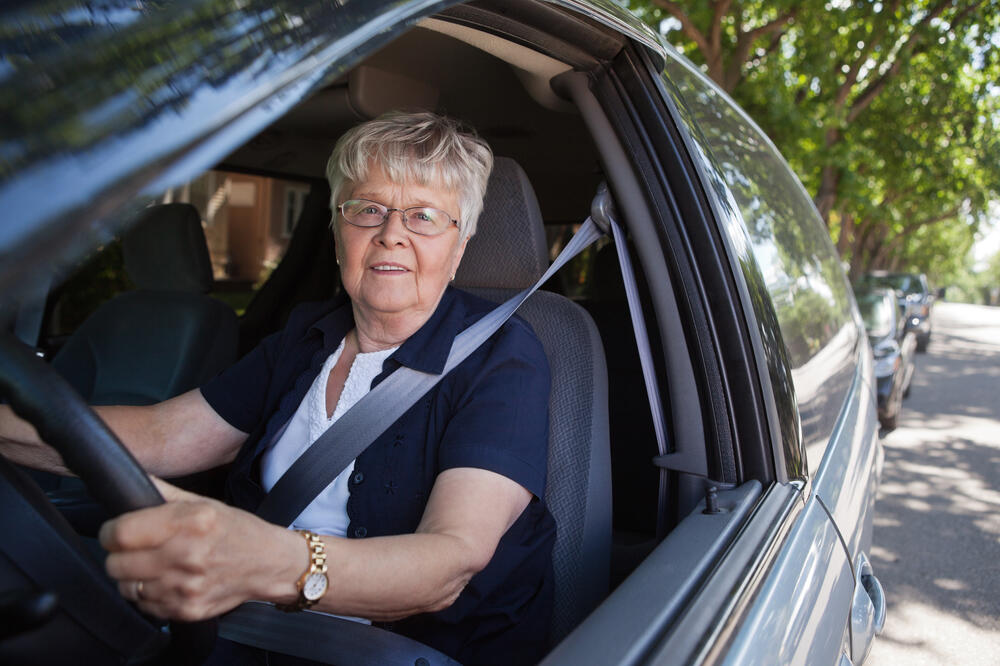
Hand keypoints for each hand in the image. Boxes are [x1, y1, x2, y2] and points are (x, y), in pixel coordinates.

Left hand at [99, 477, 300, 620]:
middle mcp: (187, 555)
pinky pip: (145, 606)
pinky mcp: (187, 610)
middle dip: (119, 555)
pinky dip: (149, 595)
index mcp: (191, 522)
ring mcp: (186, 587)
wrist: (269, 564)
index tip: (113, 532)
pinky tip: (166, 581)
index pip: (122, 533)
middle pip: (117, 564)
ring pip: (126, 588)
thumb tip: (130, 478)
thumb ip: (163, 493)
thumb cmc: (237, 530)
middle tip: (134, 549)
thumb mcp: (204, 503)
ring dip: (132, 577)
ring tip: (152, 566)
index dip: (109, 533)